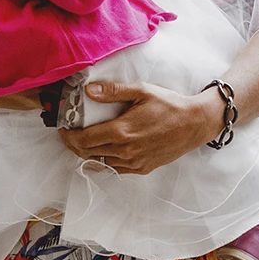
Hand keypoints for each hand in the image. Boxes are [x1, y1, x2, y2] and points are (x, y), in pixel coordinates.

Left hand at [59, 80, 220, 174]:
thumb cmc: (170, 106)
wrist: (195, 124)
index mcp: (122, 131)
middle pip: (88, 152)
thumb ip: (113, 91)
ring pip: (99, 162)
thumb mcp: (142, 91)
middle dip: (73, 144)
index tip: (63, 128)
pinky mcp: (142, 168)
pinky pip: (114, 169)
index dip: (68, 136)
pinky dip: (103, 162)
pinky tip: (101, 153)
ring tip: (82, 142)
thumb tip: (89, 91)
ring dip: (87, 153)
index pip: (84, 139)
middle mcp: (125, 150)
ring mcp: (133, 162)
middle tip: (68, 135)